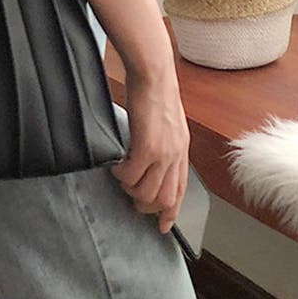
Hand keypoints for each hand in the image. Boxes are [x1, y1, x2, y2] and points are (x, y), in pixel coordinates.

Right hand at [110, 65, 190, 234]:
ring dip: (130, 190)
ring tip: (120, 176)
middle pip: (164, 199)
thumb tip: (148, 155)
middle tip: (130, 197)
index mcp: (182, 149)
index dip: (170, 212)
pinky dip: (120, 176)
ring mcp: (163, 153)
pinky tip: (115, 165)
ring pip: (146, 193)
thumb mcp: (165, 121)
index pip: (181, 190)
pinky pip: (130, 176)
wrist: (153, 73)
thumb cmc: (154, 90)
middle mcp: (176, 155)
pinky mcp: (147, 147)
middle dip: (145, 206)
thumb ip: (162, 141)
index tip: (162, 225)